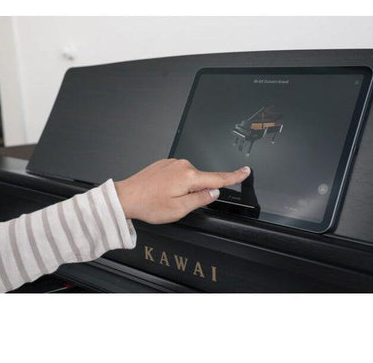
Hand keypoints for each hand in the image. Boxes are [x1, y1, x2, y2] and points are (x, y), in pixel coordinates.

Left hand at [114, 159, 250, 223]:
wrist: (126, 196)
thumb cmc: (149, 204)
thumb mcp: (179, 209)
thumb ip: (200, 199)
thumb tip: (214, 192)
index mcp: (189, 176)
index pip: (218, 178)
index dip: (234, 176)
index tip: (245, 171)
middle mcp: (183, 165)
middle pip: (202, 180)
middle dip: (197, 192)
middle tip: (178, 204)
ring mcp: (173, 163)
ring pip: (190, 178)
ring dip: (185, 189)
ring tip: (166, 198)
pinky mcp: (166, 164)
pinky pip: (179, 174)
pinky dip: (176, 184)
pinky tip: (163, 191)